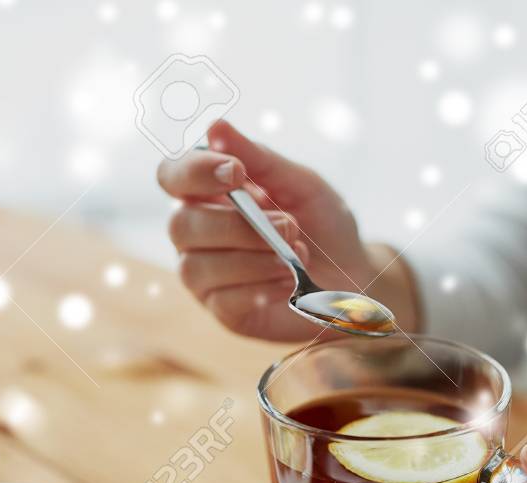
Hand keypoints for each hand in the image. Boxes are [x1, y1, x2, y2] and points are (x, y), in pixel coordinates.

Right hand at [157, 120, 416, 339]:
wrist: (354, 277)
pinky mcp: (225, 311)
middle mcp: (198, 234)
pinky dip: (261, 287)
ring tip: (296, 255)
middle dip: (238, 225)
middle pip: (181, 226)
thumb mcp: (301, 184)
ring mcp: (207, 276)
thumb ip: (260, 159)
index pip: (172, 176)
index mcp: (208, 194)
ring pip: (198, 266)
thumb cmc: (323, 225)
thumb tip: (215, 126)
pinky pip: (224, 300)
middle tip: (289, 226)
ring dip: (253, 258)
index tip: (236, 172)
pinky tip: (288, 282)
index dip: (193, 172)